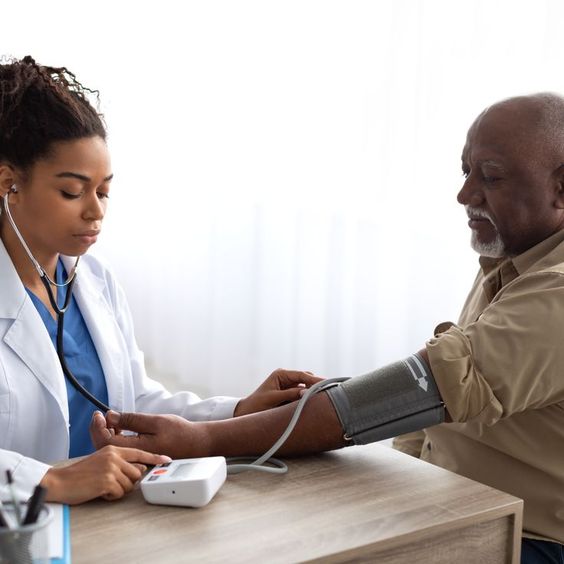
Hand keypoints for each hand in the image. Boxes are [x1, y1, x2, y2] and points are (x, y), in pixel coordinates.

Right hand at [40, 445, 171, 504]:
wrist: (60, 482)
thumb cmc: (80, 474)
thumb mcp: (102, 460)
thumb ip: (120, 461)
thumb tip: (138, 468)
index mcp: (114, 449)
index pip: (140, 452)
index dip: (155, 457)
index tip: (167, 459)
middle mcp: (114, 456)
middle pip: (137, 472)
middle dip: (129, 482)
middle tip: (113, 484)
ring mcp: (111, 468)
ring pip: (130, 484)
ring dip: (119, 490)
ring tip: (104, 487)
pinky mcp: (107, 481)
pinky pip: (120, 493)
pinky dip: (111, 496)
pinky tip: (100, 491)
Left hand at [90, 410, 204, 459]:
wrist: (196, 443)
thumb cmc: (179, 432)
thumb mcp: (155, 421)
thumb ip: (131, 420)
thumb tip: (110, 417)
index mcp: (136, 449)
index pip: (106, 441)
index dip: (98, 427)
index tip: (99, 414)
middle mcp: (134, 458)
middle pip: (105, 447)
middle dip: (98, 430)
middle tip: (100, 416)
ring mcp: (137, 459)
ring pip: (112, 450)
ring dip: (106, 434)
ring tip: (110, 420)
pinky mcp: (141, 458)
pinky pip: (121, 451)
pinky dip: (116, 439)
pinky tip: (120, 429)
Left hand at [234, 369, 323, 415]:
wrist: (247, 413)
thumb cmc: (257, 404)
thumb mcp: (273, 398)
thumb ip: (289, 394)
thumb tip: (305, 392)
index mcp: (281, 374)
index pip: (302, 375)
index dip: (314, 380)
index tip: (325, 384)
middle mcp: (286, 378)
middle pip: (306, 378)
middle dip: (316, 384)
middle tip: (329, 390)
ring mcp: (289, 386)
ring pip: (306, 386)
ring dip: (313, 391)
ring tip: (325, 396)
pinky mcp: (290, 395)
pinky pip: (302, 394)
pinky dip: (309, 397)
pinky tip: (316, 402)